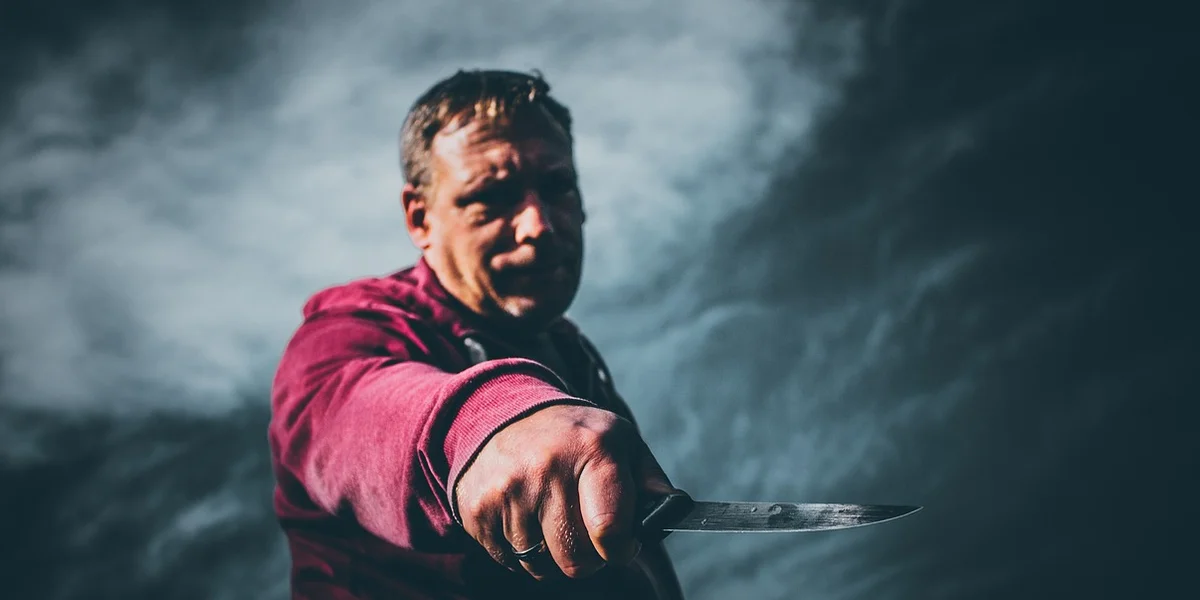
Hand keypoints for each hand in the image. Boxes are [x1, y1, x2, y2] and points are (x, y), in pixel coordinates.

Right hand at [455, 404, 676, 579]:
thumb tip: (676, 512)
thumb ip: (650, 480)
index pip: (609, 529)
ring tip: (551, 516)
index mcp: (592, 449)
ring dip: (551, 553)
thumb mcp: (619, 440)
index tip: (623, 543)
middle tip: (586, 532)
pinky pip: (509, 560)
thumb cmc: (572, 435)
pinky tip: (524, 516)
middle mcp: (546, 468)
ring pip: (541, 565)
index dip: (621, 549)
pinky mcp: (477, 509)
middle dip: (588, 557)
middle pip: (575, 559)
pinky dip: (521, 549)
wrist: (499, 411)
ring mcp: (507, 490)